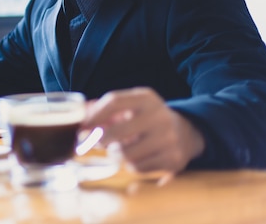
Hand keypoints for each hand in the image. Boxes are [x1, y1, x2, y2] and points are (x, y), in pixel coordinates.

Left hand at [82, 87, 204, 173]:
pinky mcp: (173, 159)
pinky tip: (135, 157)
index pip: (114, 101)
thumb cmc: (147, 118)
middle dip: (100, 140)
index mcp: (146, 98)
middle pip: (117, 132)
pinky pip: (138, 167)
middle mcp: (159, 116)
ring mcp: (168, 139)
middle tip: (95, 142)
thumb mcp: (132, 105)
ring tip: (117, 149)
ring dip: (115, 154)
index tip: (81, 126)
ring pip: (126, 154)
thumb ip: (105, 108)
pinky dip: (130, 165)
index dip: (93, 115)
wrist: (186, 132)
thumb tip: (79, 113)